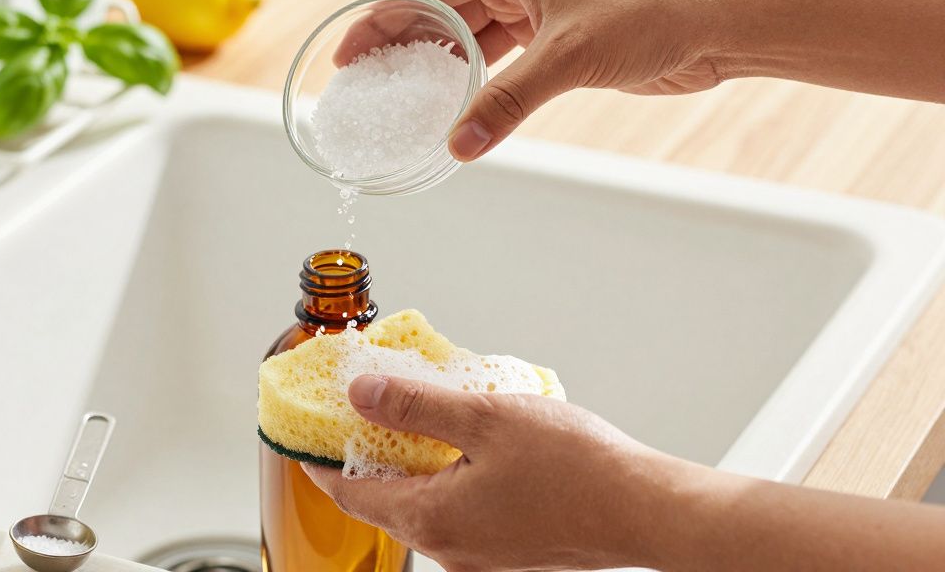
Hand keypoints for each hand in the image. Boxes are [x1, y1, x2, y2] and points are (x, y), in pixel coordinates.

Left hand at [303, 374, 683, 571]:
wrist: (646, 508)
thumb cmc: (578, 469)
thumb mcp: (484, 418)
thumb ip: (415, 408)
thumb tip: (360, 395)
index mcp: (432, 520)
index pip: (350, 495)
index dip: (321, 462)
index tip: (305, 436)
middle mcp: (449, 548)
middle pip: (384, 501)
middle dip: (367, 457)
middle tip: (362, 411)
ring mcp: (479, 555)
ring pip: (423, 504)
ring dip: (411, 464)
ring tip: (418, 415)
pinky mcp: (506, 550)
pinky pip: (457, 511)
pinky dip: (446, 478)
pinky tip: (465, 443)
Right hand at [361, 0, 725, 160]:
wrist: (714, 24)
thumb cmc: (651, 15)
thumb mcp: (569, 58)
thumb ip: (509, 101)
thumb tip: (460, 145)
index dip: (379, 20)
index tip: (349, 55)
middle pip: (438, 10)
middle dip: (400, 46)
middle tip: (366, 85)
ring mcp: (536, 7)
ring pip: (468, 37)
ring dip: (437, 68)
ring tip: (401, 101)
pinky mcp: (556, 37)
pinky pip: (498, 59)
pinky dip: (475, 83)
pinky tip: (455, 109)